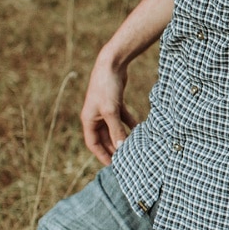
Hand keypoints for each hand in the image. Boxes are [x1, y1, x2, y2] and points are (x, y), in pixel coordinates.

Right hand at [81, 50, 136, 164]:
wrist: (111, 64)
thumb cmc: (106, 87)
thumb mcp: (111, 111)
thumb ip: (116, 130)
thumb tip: (120, 148)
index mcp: (89, 120)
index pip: (93, 144)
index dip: (102, 155)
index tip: (112, 166)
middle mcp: (95, 116)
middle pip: (104, 138)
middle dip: (114, 148)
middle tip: (126, 159)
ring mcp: (105, 110)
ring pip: (114, 128)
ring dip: (123, 137)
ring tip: (134, 148)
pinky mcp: (115, 103)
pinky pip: (122, 118)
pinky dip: (130, 124)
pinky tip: (140, 130)